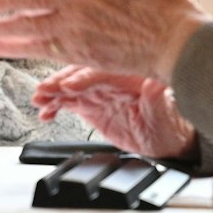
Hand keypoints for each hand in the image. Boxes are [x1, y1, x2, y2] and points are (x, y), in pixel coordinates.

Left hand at [0, 0, 209, 80]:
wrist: (179, 44)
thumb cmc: (160, 1)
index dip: (4, 0)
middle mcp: (73, 22)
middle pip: (25, 24)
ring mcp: (80, 44)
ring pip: (35, 44)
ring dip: (10, 44)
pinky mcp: (91, 59)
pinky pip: (54, 57)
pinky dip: (35, 55)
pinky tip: (27, 55)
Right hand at [33, 66, 197, 161]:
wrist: (169, 141)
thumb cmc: (173, 126)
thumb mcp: (167, 116)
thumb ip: (157, 100)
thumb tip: (155, 83)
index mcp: (130, 75)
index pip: (103, 71)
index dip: (84, 78)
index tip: (69, 86)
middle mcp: (113, 79)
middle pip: (82, 74)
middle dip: (61, 82)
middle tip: (44, 91)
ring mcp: (101, 91)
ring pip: (71, 86)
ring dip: (53, 92)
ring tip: (39, 100)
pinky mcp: (93, 104)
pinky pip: (69, 101)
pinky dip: (55, 105)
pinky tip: (45, 112)